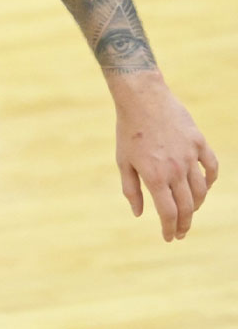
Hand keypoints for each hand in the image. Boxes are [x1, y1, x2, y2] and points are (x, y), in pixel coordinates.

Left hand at [112, 77, 218, 240]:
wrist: (142, 99)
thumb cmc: (128, 131)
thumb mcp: (123, 161)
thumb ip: (131, 189)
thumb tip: (139, 214)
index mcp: (155, 176)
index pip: (168, 212)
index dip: (170, 228)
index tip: (169, 237)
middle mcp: (175, 170)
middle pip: (187, 206)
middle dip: (184, 224)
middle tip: (181, 233)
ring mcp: (190, 156)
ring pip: (202, 190)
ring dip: (197, 205)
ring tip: (190, 212)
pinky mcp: (199, 143)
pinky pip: (212, 167)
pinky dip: (211, 180)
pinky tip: (205, 187)